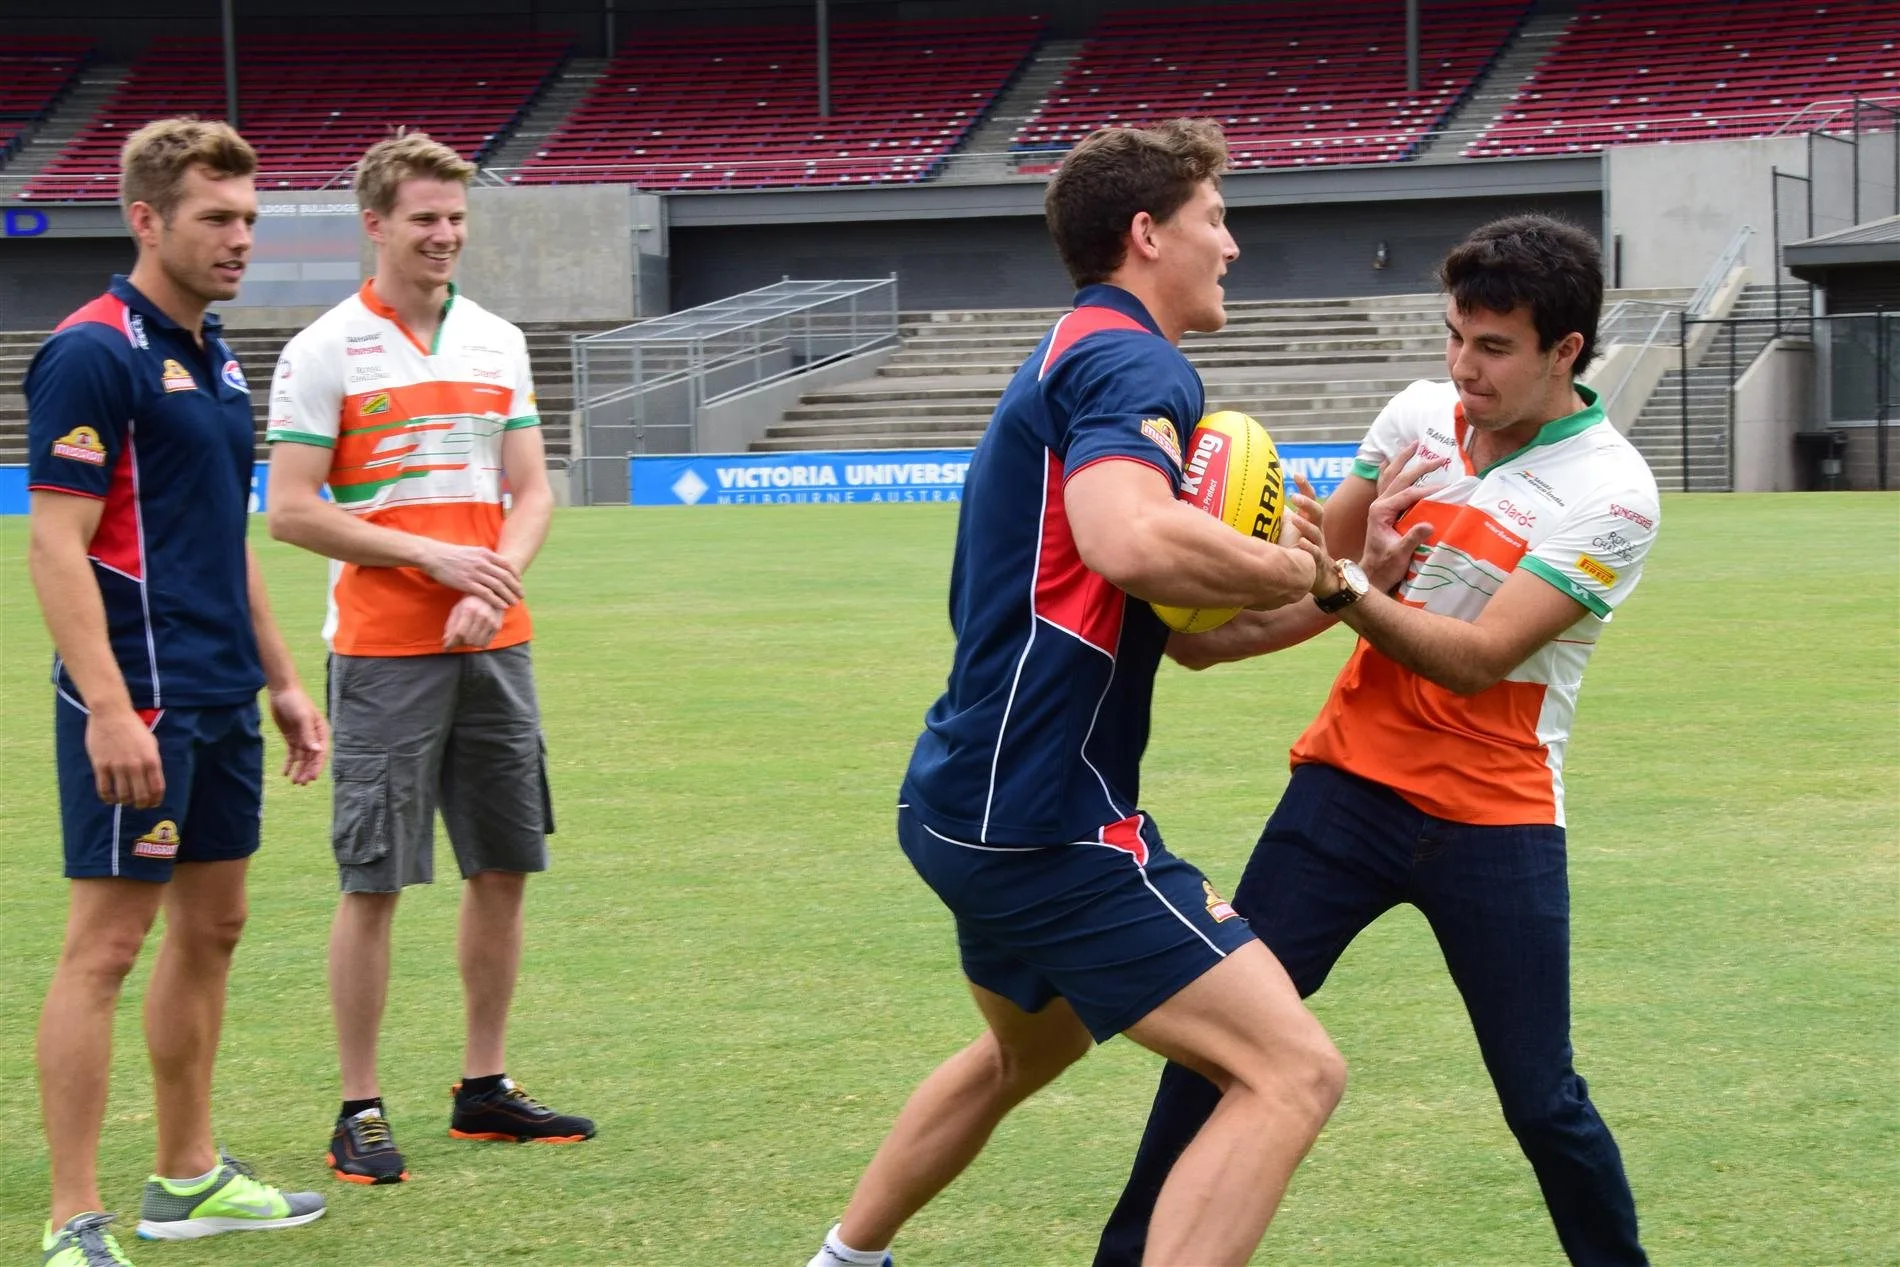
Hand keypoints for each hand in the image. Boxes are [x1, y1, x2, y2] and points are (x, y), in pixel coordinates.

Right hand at [86, 706, 163, 806]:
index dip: (156, 800)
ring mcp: (117, 766)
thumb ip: (153, 762)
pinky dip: (108, 798)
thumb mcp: (151, 744)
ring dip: (125, 802)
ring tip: (125, 801)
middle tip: (139, 805)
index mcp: (151, 760)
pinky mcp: (100, 766)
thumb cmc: (133, 728)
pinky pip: (104, 789)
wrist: (111, 714)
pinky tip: (111, 798)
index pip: (157, 789)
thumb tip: (153, 782)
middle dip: (142, 805)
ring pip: (123, 796)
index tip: (153, 804)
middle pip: (141, 796)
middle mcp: (136, 765)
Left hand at [268, 685, 328, 784]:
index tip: (312, 778)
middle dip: (307, 771)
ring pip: (302, 758)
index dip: (317, 766)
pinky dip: (289, 764)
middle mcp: (313, 737)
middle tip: (301, 783)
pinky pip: (292, 754)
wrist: (282, 691)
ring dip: (299, 770)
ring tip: (294, 782)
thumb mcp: (302, 718)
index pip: (321, 753)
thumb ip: (309, 735)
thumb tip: (317, 751)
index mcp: (321, 732)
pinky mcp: (292, 738)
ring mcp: (302, 738)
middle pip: (312, 758)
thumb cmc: (296, 701)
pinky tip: (285, 773)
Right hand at [418, 541, 522, 608]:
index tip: (520, 583)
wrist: (434, 556)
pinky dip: (496, 600)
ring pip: (498, 586)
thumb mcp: (472, 551)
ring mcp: (475, 573)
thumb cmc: (452, 555)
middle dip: (516, 587)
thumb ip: (484, 557)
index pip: (507, 565)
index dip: (516, 575)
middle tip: (522, 596)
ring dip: (509, 595)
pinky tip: (502, 606)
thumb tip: (495, 564)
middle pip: (506, 576)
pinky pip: (486, 594)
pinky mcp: (466, 583)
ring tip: (515, 603)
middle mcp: (482, 562)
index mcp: (485, 553)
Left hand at [442, 595, 504, 650]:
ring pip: (477, 643)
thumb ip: (451, 625)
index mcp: (469, 610)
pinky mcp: (497, 627)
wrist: (490, 594)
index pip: (460, 632)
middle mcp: (481, 616)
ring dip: (469, 643)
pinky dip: (478, 644)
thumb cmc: (470, 602)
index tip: (446, 647)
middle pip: (468, 640)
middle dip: (460, 642)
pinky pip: (485, 643)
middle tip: (458, 639)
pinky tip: (476, 637)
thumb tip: (446, 641)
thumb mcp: (457, 610)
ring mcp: (491, 622)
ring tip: (467, 637)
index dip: (451, 642)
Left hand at [1278, 473, 1335, 596]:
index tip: (1296, 474)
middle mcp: (1316, 530)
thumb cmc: (1296, 549)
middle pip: (1317, 512)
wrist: (1312, 577)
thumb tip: (1252, 504)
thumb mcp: (1285, 531)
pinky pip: (1315, 553)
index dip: (1305, 487)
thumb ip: (1275, 518)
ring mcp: (1318, 545)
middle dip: (1307, 503)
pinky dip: (1308, 547)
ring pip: (1316, 532)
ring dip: (1305, 524)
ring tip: (1294, 519)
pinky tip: (1301, 543)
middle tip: (1294, 496)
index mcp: (1309, 521)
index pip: (1310, 500)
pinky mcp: (1316, 561)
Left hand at [1361, 442, 1447, 591]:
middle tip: (1440, 458)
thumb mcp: (1400, 554)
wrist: (1372, 575)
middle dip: (1420, 466)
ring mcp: (1378, 505)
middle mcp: (1378, 504)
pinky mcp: (1381, 510)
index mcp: (1380, 511)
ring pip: (1390, 476)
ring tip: (1414, 444)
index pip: (1408, 494)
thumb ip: (1412, 538)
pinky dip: (1387, 471)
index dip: (1427, 490)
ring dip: (1402, 460)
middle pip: (1400, 478)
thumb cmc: (1385, 566)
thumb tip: (1429, 524)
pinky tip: (1387, 460)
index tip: (1445, 488)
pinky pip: (1384, 485)